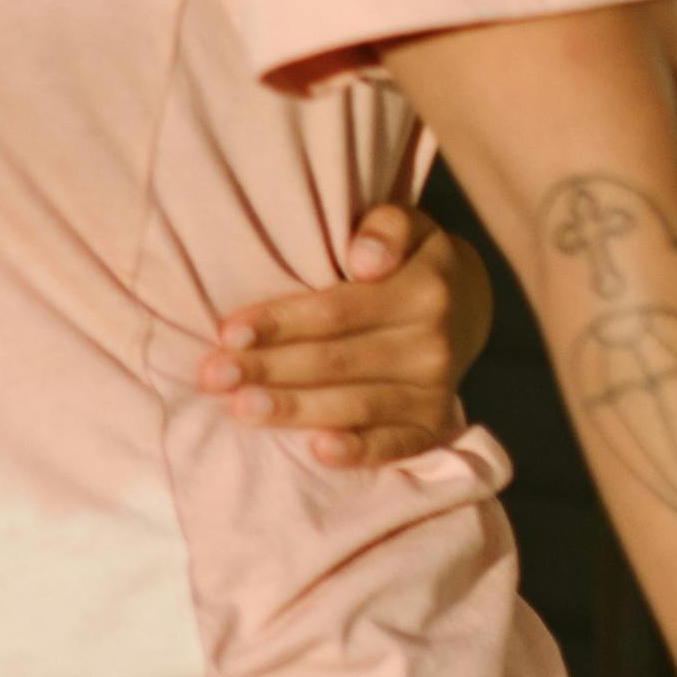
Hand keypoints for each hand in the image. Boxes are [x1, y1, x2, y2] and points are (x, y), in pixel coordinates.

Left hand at [193, 200, 487, 467]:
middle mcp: (433, 344)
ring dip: (294, 409)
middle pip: (336, 360)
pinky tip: (318, 451)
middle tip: (213, 375)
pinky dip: (359, 451)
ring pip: (356, 403)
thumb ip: (385, 228)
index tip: (228, 332)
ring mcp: (434, 389)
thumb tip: (363, 259)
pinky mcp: (432, 425)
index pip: (338, 310)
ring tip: (241, 409)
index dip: (281, 322)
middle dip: (269, 369)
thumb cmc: (406, 259)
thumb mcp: (405, 225)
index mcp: (423, 289)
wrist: (463, 305)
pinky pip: (396, 444)